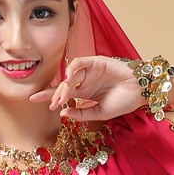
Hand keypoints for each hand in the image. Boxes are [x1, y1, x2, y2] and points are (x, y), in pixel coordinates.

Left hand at [29, 56, 146, 120]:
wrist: (141, 92)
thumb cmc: (124, 102)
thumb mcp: (99, 113)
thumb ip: (81, 113)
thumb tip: (62, 113)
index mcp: (85, 94)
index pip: (63, 95)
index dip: (49, 96)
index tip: (32, 100)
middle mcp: (85, 82)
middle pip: (63, 86)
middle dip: (53, 95)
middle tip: (50, 104)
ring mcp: (90, 71)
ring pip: (70, 76)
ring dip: (64, 88)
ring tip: (61, 99)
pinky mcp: (96, 61)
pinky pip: (79, 63)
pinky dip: (72, 69)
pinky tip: (68, 79)